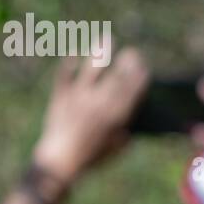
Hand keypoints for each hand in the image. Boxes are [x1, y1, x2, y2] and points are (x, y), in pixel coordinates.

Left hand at [32, 48, 149, 184]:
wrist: (58, 163)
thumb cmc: (92, 159)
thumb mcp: (116, 148)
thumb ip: (126, 130)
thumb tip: (132, 114)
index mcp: (114, 118)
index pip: (130, 93)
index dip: (138, 78)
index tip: (144, 67)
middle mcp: (97, 105)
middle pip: (115, 78)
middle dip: (126, 63)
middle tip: (133, 52)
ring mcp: (77, 99)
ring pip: (91, 71)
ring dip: (100, 54)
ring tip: (107, 39)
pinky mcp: (60, 98)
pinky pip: (64, 77)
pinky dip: (68, 65)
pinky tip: (73, 54)